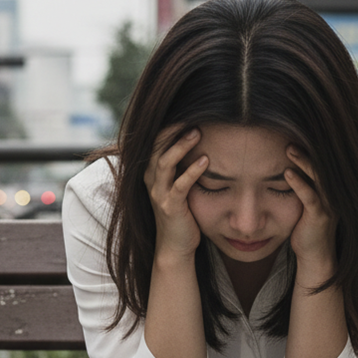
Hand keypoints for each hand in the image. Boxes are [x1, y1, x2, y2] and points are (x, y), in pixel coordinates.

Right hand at [144, 125, 208, 259]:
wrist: (175, 246)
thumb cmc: (182, 213)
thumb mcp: (179, 185)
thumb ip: (182, 166)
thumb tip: (201, 140)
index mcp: (153, 172)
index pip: (156, 141)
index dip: (168, 125)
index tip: (186, 110)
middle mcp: (151, 180)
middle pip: (156, 147)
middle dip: (172, 129)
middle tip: (191, 114)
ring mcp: (159, 194)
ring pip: (164, 163)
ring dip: (180, 146)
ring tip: (197, 131)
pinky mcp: (170, 207)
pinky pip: (179, 185)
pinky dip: (192, 171)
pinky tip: (205, 161)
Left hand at [284, 145, 336, 269]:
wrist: (314, 255)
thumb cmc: (306, 226)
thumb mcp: (306, 200)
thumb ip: (302, 182)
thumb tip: (285, 162)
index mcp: (331, 187)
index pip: (324, 161)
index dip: (312, 145)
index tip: (295, 129)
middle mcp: (334, 193)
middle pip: (324, 164)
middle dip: (309, 148)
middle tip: (290, 133)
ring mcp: (329, 204)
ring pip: (319, 177)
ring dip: (304, 161)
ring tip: (288, 148)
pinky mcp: (320, 216)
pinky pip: (310, 196)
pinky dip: (299, 183)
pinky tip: (287, 173)